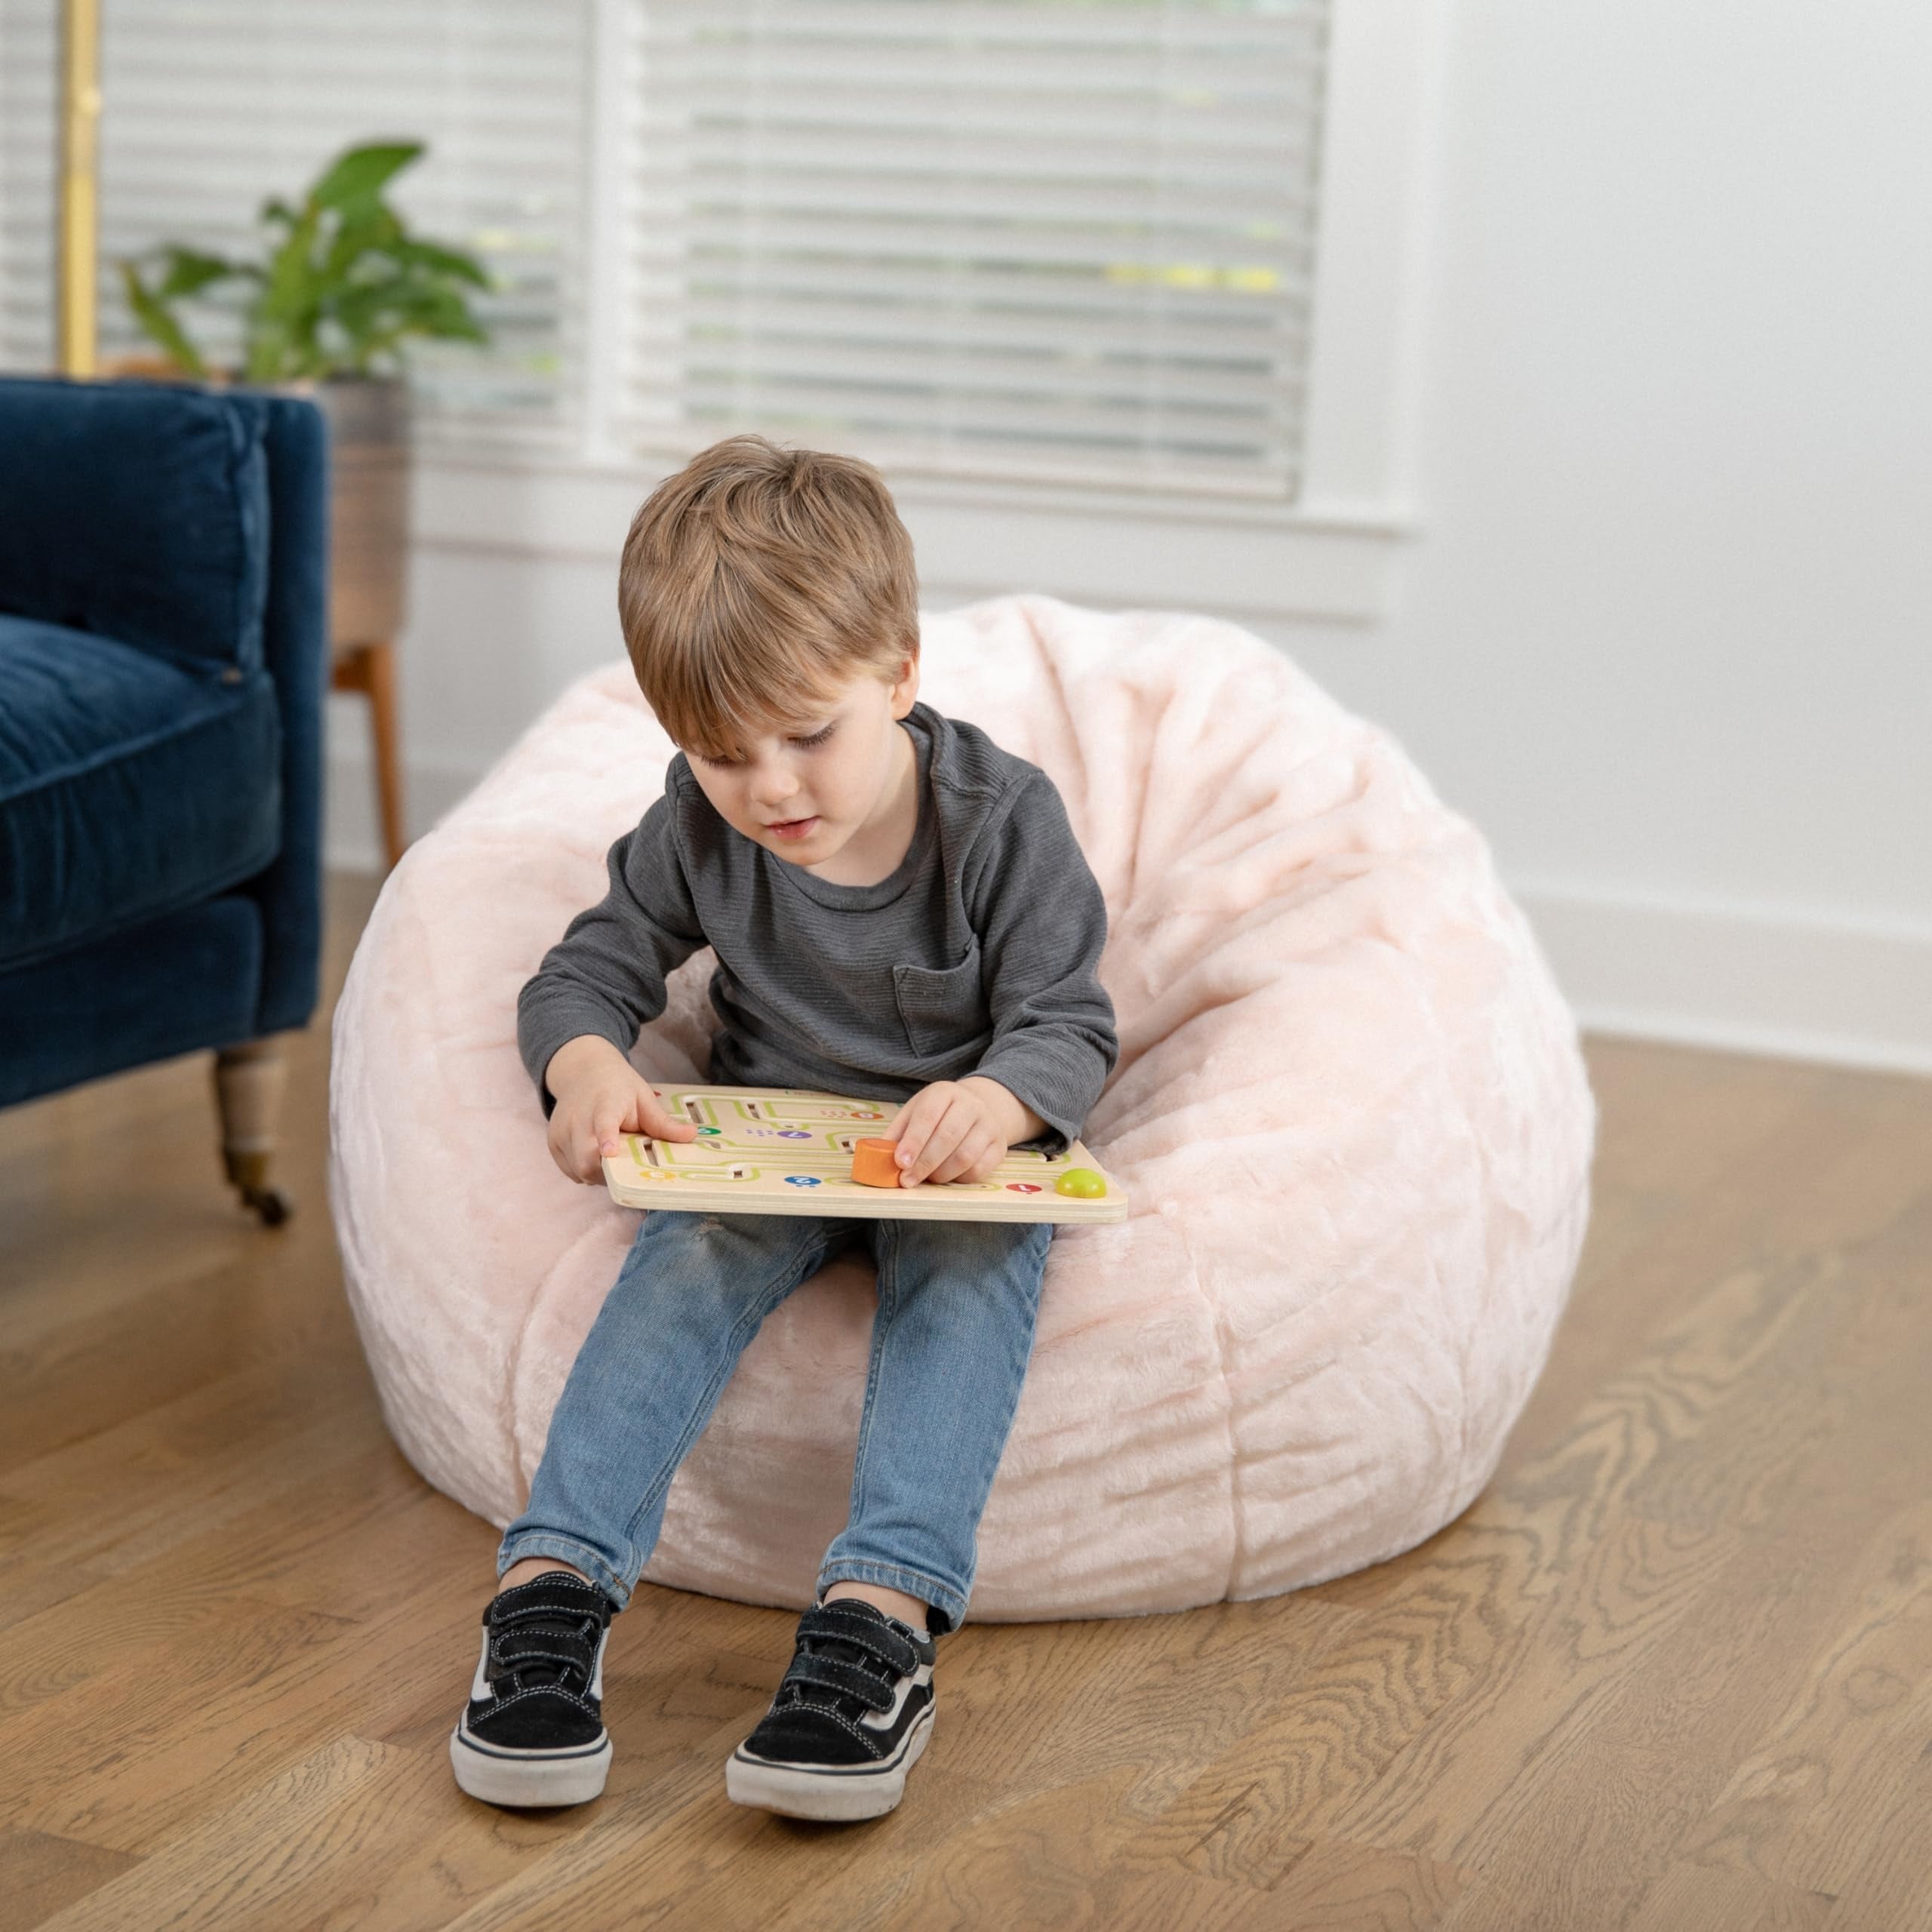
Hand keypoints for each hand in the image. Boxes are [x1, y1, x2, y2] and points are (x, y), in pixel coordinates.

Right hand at [544, 1035, 697, 1183]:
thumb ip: (663, 1122)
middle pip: (587, 1157)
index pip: (603, 1121)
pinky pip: (571, 1170)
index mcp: (605, 1103)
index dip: (606, 1137)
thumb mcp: (643, 1099)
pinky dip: (586, 1171)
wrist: (582, 1072)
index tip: (609, 1151)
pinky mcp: (553, 1142)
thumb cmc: (618, 1087)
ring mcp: (561, 1131)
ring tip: (613, 1158)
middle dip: (608, 1172)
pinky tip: (597, 1157)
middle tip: (627, 1167)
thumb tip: (692, 1136)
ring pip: (579, 1169)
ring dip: (598, 1173)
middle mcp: (578, 1118)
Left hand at [887, 1076, 1036, 1186]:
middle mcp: (970, 1104)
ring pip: (965, 1156)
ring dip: (942, 1174)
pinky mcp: (999, 1145)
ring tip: (929, 1177)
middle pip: (948, 1137)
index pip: (928, 1116)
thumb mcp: (914, 1114)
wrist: (977, 1108)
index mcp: (943, 1092)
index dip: (913, 1141)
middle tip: (908, 1180)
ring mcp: (989, 1124)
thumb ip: (897, 1135)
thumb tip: (878, 1158)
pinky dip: (960, 1179)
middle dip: (924, 1163)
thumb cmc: (937, 1115)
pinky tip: (949, 1176)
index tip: (900, 1163)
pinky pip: (980, 1170)